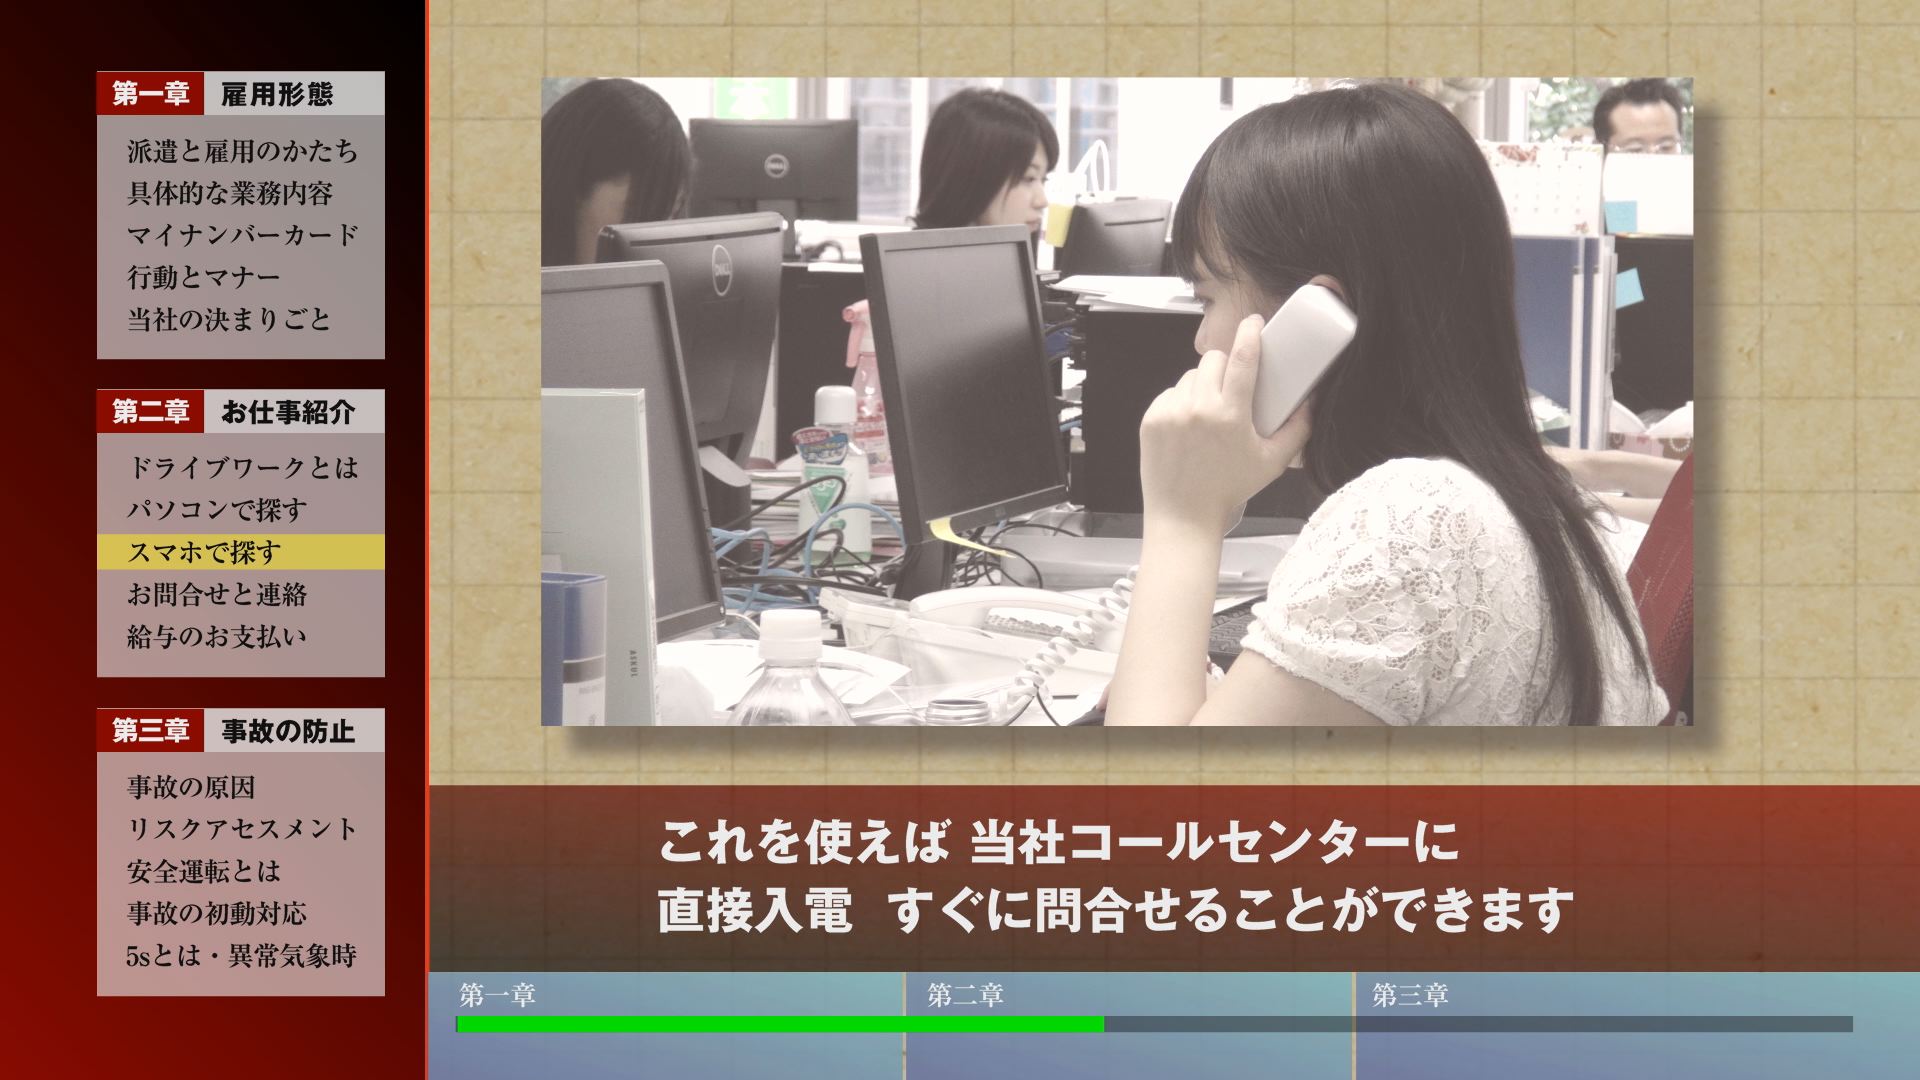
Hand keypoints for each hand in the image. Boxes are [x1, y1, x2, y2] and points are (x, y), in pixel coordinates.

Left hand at [1138, 314, 1312, 534]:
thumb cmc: (1228, 490)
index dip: (1250, 334)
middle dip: (1225, 368)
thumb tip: (1309, 403)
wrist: (1183, 515)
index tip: (1253, 322)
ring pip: (1190, 377)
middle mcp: (1198, 408)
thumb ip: (1297, 430)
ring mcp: (1171, 412)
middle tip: (1231, 389)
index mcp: (1230, 415)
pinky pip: (1170, 393)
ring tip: (1208, 414)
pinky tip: (1188, 426)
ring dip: (1202, 386)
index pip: (1243, 359)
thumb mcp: (1272, 463)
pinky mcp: (1151, 419)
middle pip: (1214, 361)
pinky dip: (1181, 402)